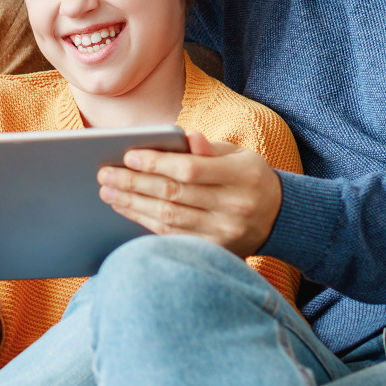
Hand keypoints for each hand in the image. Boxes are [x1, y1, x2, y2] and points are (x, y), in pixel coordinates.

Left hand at [97, 129, 281, 256]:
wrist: (279, 217)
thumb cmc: (249, 178)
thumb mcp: (238, 155)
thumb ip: (208, 148)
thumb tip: (183, 135)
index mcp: (241, 176)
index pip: (191, 169)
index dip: (157, 163)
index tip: (128, 155)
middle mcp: (234, 206)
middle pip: (174, 194)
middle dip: (135, 183)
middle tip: (105, 174)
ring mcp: (224, 233)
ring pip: (169, 218)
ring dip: (133, 204)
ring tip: (109, 192)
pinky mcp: (214, 251)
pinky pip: (173, 236)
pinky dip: (145, 222)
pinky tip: (127, 209)